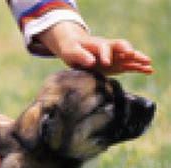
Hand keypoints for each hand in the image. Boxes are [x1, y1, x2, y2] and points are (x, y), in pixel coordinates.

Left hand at [36, 21, 152, 74]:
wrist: (74, 47)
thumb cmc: (71, 48)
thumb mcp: (71, 51)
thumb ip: (80, 56)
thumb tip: (91, 62)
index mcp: (97, 44)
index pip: (105, 47)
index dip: (106, 54)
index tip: (106, 63)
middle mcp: (109, 49)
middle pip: (122, 47)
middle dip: (129, 52)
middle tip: (133, 57)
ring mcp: (114, 56)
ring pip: (128, 57)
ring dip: (138, 60)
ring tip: (149, 66)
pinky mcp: (116, 65)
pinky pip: (128, 65)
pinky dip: (138, 67)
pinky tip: (149, 70)